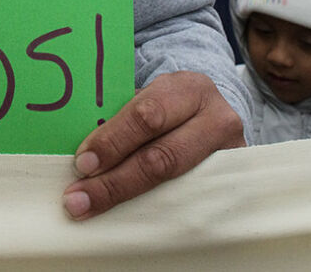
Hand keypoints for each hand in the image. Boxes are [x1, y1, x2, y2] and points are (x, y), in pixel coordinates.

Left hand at [63, 71, 243, 218]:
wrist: (212, 118)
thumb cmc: (168, 108)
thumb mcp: (151, 99)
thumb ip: (123, 119)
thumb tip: (81, 155)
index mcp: (189, 89)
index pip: (147, 116)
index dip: (113, 141)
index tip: (81, 163)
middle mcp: (217, 119)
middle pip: (162, 156)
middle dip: (115, 181)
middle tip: (79, 197)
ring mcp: (231, 155)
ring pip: (176, 185)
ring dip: (129, 200)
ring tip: (94, 209)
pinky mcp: (232, 184)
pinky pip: (190, 203)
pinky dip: (156, 213)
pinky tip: (128, 221)